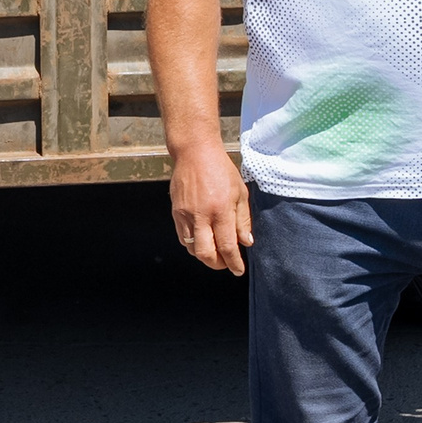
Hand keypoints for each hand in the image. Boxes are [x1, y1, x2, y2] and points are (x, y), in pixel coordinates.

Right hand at [169, 145, 253, 275]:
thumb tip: (246, 242)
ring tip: (215, 253)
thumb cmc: (221, 170)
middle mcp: (201, 216)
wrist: (195, 152)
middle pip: (206, 254)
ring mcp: (185, 215)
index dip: (234, 262)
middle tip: (226, 263)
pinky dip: (193, 245)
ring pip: (192, 249)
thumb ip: (243, 219)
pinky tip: (202, 240)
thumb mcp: (240, 192)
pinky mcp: (176, 212)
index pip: (227, 246)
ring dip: (204, 256)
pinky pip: (182, 238)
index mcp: (221, 210)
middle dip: (217, 264)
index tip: (238, 270)